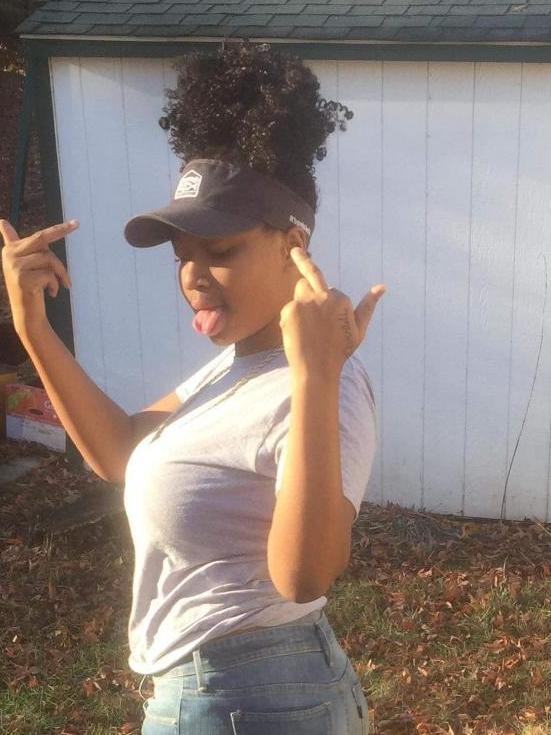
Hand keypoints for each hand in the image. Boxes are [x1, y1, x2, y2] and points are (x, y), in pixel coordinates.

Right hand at [0, 218, 76, 333]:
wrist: (27, 315)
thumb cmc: (30, 288)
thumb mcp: (24, 266)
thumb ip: (17, 245)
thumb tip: (1, 221)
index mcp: (10, 249)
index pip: (37, 236)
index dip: (55, 228)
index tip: (75, 222)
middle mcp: (9, 255)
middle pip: (41, 239)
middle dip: (61, 231)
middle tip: (77, 224)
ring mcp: (15, 266)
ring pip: (48, 258)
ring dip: (60, 272)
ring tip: (60, 284)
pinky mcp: (22, 278)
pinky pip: (48, 274)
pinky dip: (54, 284)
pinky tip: (51, 293)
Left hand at [279, 246, 385, 379]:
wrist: (317, 369)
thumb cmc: (340, 351)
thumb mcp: (358, 329)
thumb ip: (368, 306)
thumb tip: (382, 287)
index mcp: (340, 298)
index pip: (331, 291)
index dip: (330, 306)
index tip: (330, 322)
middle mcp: (322, 295)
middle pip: (309, 277)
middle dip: (303, 263)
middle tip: (296, 251)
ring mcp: (304, 302)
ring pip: (298, 293)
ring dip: (300, 302)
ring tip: (306, 325)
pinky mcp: (289, 310)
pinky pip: (288, 309)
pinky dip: (291, 319)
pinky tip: (297, 334)